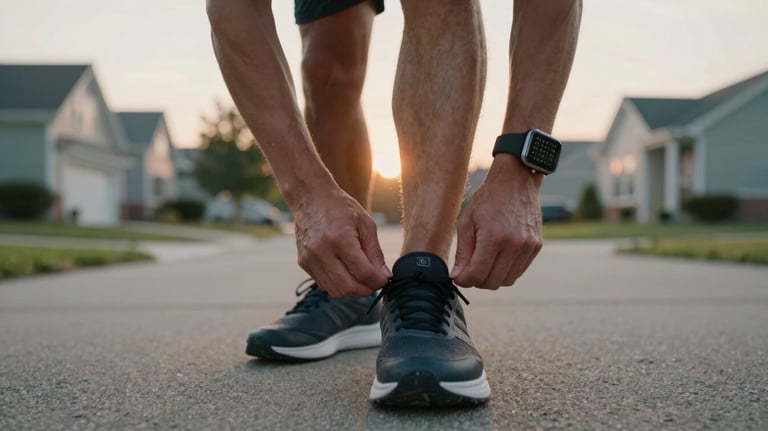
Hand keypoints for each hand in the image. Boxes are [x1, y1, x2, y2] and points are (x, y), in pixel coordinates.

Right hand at [294, 188, 391, 297]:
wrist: (311, 197)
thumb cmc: (341, 208)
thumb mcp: (366, 224)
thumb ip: (375, 253)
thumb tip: (384, 277)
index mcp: (340, 239)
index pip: (363, 273)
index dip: (378, 281)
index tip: (384, 279)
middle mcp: (322, 252)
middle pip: (349, 288)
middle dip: (366, 290)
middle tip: (375, 282)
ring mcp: (310, 259)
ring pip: (335, 291)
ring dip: (352, 290)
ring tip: (361, 279)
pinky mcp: (303, 263)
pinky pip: (324, 285)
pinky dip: (338, 284)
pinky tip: (346, 273)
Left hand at [451, 155, 542, 288]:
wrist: (516, 180)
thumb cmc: (487, 199)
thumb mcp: (467, 221)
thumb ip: (462, 252)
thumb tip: (457, 277)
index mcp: (494, 237)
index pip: (477, 275)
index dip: (464, 281)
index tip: (458, 277)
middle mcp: (514, 244)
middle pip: (493, 282)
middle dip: (477, 281)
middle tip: (468, 271)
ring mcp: (528, 246)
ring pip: (507, 281)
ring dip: (492, 278)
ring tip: (483, 264)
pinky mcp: (537, 246)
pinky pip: (519, 271)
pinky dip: (506, 271)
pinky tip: (497, 259)